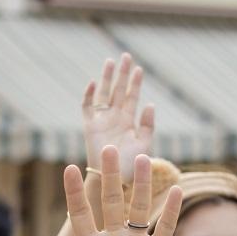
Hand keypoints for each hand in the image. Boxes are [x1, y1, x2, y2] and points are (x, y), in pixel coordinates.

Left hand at [26, 147, 181, 235]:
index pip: (80, 214)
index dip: (75, 193)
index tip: (70, 169)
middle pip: (110, 202)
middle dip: (109, 176)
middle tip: (108, 148)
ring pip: (138, 208)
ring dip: (141, 184)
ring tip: (142, 158)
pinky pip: (164, 228)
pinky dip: (170, 210)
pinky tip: (176, 189)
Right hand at [83, 53, 154, 182]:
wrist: (112, 178)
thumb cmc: (129, 165)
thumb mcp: (144, 144)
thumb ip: (148, 124)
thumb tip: (149, 103)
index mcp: (128, 121)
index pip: (132, 97)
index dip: (135, 83)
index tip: (139, 69)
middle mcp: (115, 117)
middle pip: (118, 90)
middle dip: (122, 74)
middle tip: (126, 56)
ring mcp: (101, 120)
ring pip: (103, 94)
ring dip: (106, 78)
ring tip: (110, 62)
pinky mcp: (89, 126)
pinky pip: (87, 107)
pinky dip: (88, 95)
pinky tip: (92, 83)